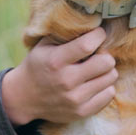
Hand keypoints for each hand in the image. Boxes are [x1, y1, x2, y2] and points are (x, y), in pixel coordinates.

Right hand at [1, 27, 116, 126]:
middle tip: (97, 55)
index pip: (87, 45)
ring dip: (105, 71)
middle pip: (106, 62)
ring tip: (94, 70)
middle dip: (105, 54)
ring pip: (111, 78)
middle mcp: (66, 81)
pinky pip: (109, 95)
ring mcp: (75, 99)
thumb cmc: (38, 65)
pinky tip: (93, 83)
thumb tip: (94, 22)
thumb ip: (66, 35)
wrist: (24, 97)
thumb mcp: (44, 45)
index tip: (98, 34)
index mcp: (56, 61)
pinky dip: (105, 87)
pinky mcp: (81, 112)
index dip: (99, 35)